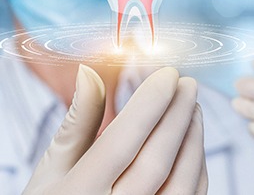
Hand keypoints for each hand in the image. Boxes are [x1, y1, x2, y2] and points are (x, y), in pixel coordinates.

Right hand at [23, 65, 207, 194]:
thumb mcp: (54, 167)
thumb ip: (77, 120)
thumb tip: (89, 73)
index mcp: (79, 192)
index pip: (121, 140)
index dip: (149, 102)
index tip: (167, 75)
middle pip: (156, 158)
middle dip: (177, 113)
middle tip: (186, 83)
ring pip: (181, 180)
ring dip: (192, 137)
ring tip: (192, 107)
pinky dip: (196, 164)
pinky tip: (192, 140)